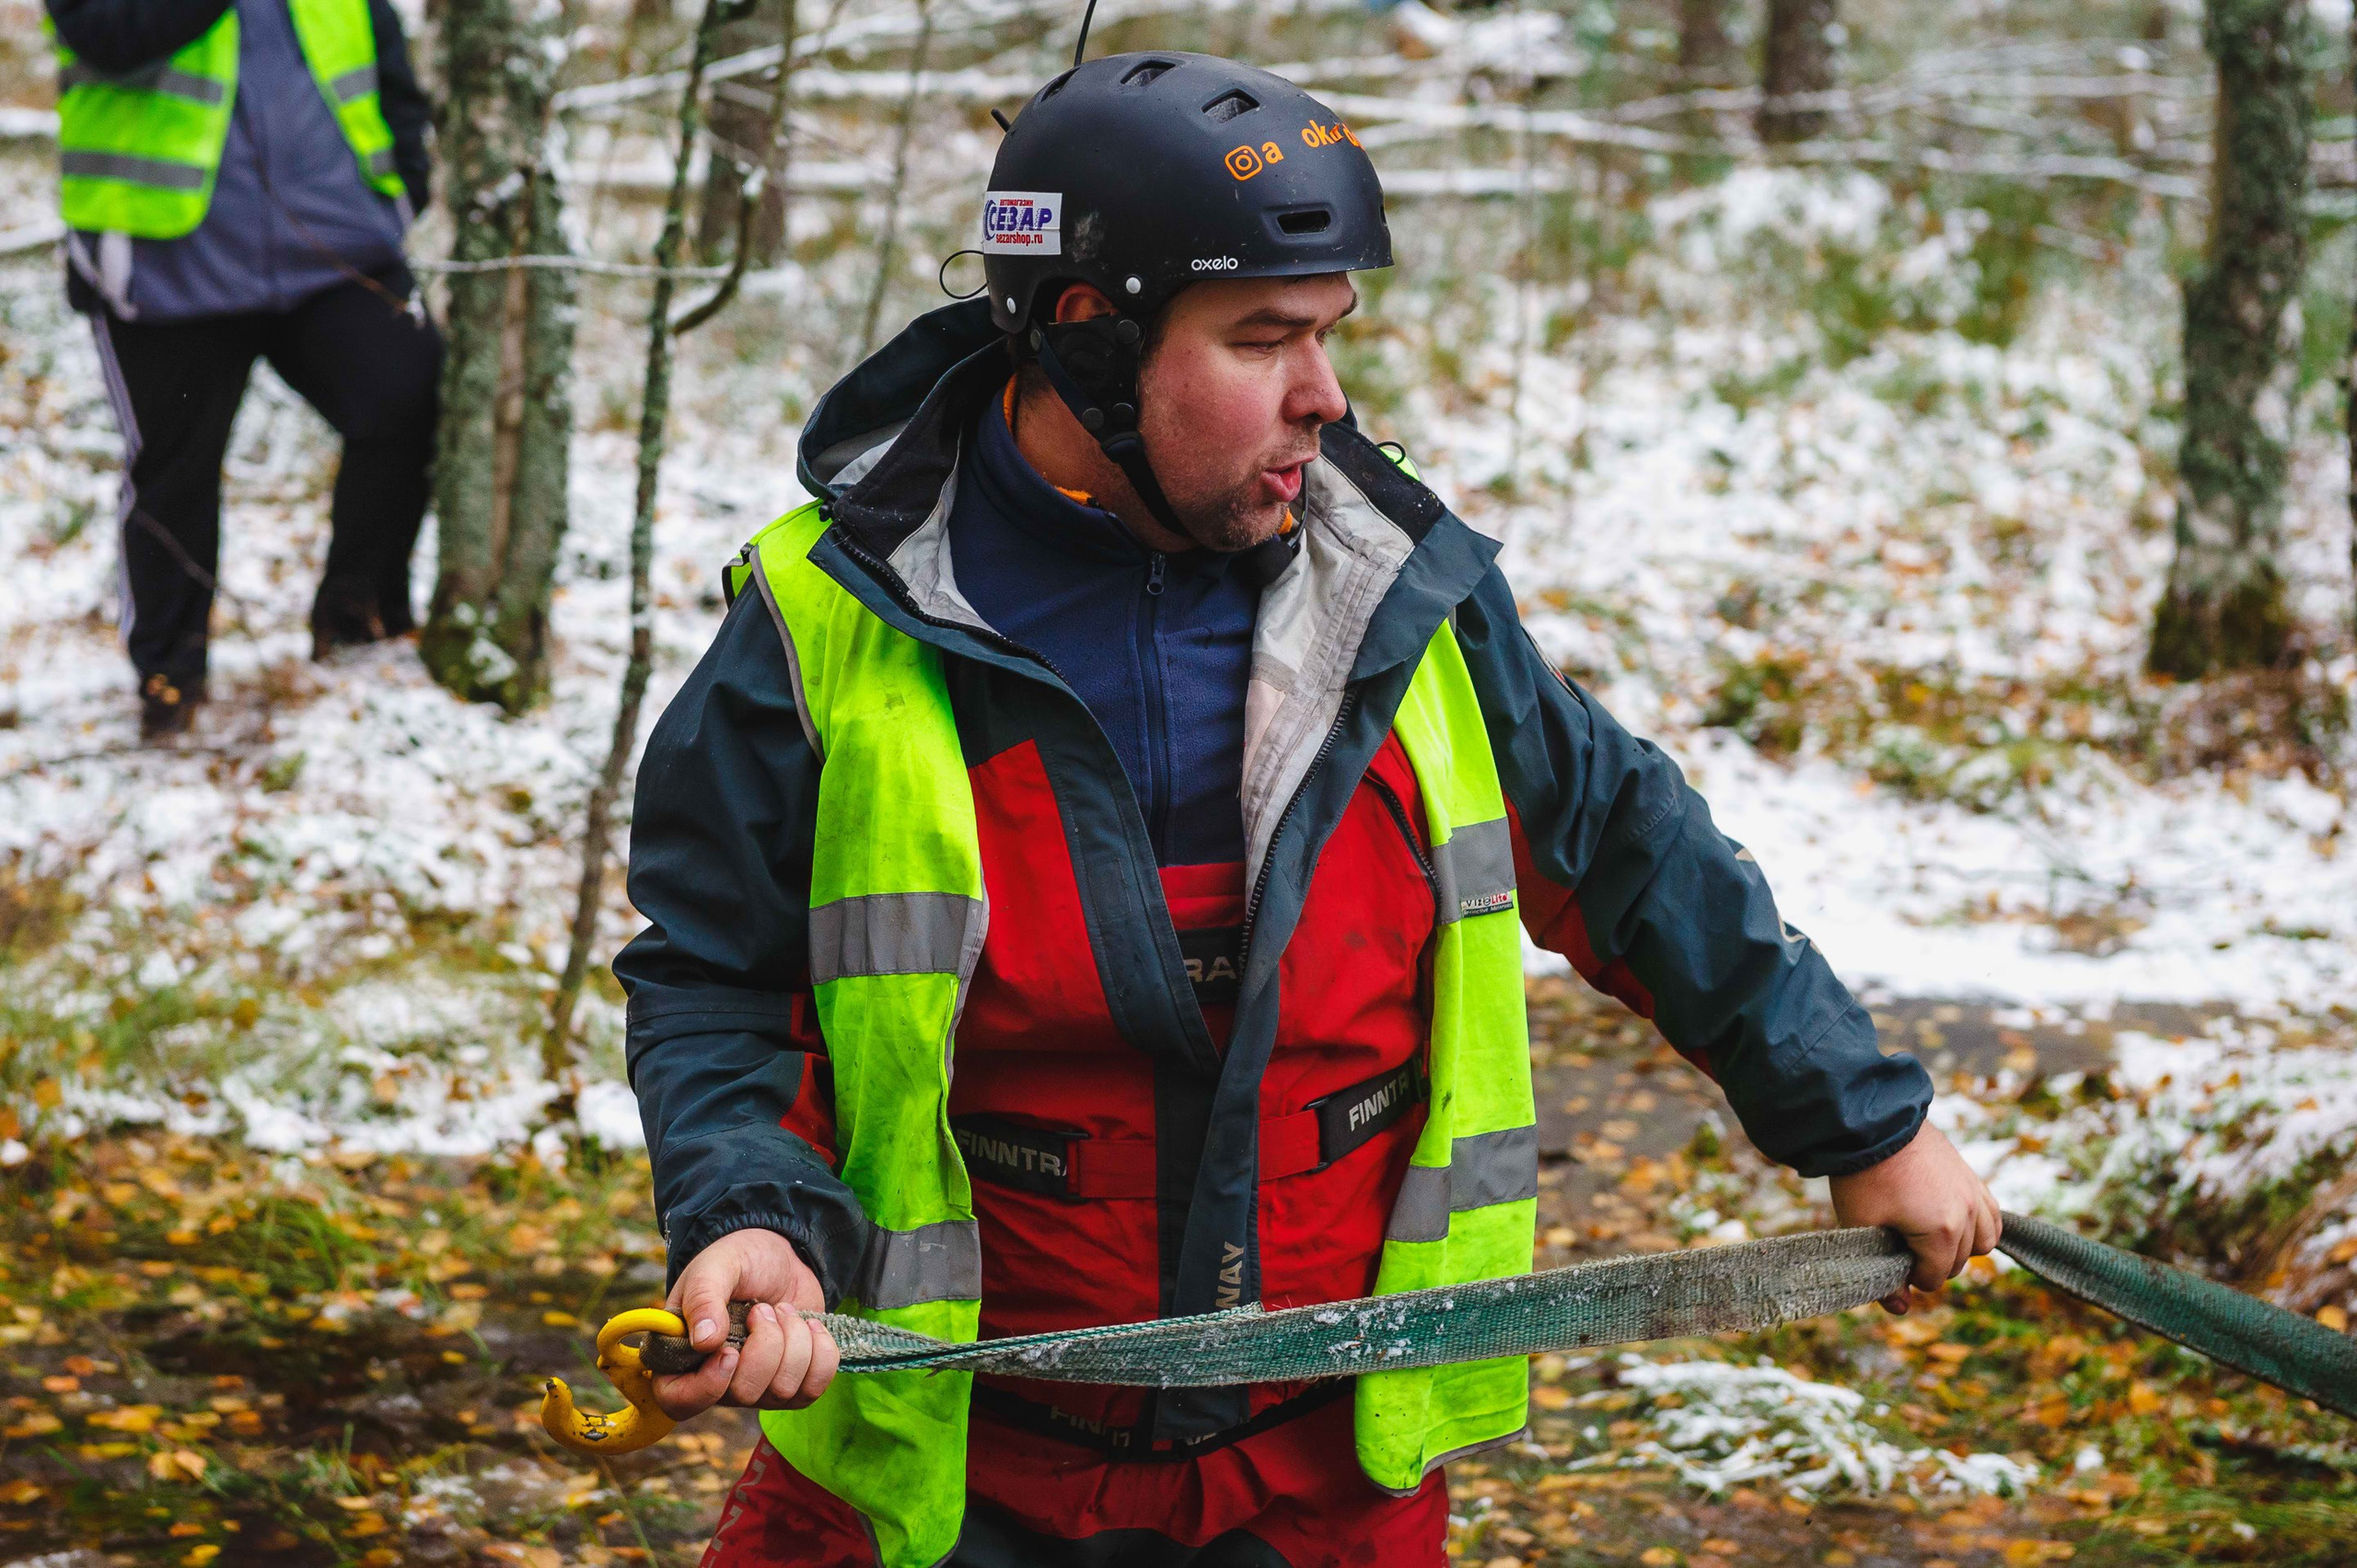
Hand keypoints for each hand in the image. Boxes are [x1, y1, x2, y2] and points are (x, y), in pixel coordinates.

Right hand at [652, 1229, 839, 1418]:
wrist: (782, 1256)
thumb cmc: (739, 1260)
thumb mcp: (715, 1266)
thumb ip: (703, 1298)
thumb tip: (704, 1343)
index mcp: (684, 1355)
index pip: (680, 1401)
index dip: (708, 1387)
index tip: (730, 1351)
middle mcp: (718, 1380)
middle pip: (744, 1393)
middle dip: (765, 1344)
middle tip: (763, 1308)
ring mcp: (758, 1387)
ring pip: (782, 1391)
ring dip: (794, 1341)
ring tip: (784, 1311)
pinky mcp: (794, 1382)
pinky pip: (813, 1389)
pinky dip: (821, 1354)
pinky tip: (811, 1325)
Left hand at [1828, 1123, 2001, 1314]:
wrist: (1873, 1124)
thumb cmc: (1864, 1178)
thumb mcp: (1863, 1229)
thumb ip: (1882, 1274)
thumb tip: (1900, 1310)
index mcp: (1942, 1231)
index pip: (1934, 1277)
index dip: (1909, 1275)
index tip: (1889, 1256)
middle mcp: (1968, 1214)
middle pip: (1957, 1263)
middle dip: (1929, 1261)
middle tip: (1899, 1243)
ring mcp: (1975, 1193)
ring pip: (1983, 1242)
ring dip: (1959, 1247)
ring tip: (1926, 1235)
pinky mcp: (1973, 1177)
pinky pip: (1992, 1215)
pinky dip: (1978, 1225)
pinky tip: (1954, 1223)